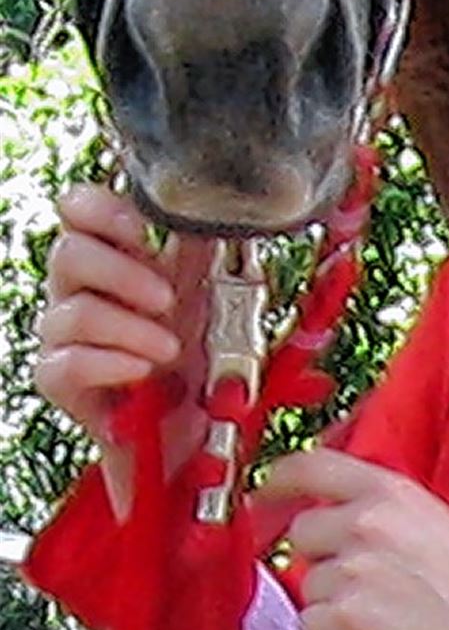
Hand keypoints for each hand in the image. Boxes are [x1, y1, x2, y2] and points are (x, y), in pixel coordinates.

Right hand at [35, 183, 209, 510]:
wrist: (184, 421)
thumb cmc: (191, 347)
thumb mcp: (204, 291)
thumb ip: (199, 249)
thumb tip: (210, 211)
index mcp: (111, 252)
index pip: (78, 208)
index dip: (102, 210)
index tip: (143, 229)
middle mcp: (78, 287)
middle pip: (68, 253)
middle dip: (123, 274)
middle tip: (167, 299)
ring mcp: (63, 332)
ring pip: (73, 312)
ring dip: (130, 329)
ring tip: (169, 349)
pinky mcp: (58, 377)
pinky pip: (68, 363)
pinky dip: (111, 365)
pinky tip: (141, 370)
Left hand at [261, 449, 448, 629]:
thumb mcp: (427, 514)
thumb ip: (377, 506)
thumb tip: (332, 515)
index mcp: (388, 489)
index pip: (312, 465)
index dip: (279, 477)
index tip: (264, 488)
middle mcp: (365, 521)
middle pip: (302, 532)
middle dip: (321, 556)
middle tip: (356, 576)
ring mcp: (353, 568)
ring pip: (309, 583)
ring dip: (332, 599)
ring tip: (381, 607)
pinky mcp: (347, 616)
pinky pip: (312, 623)